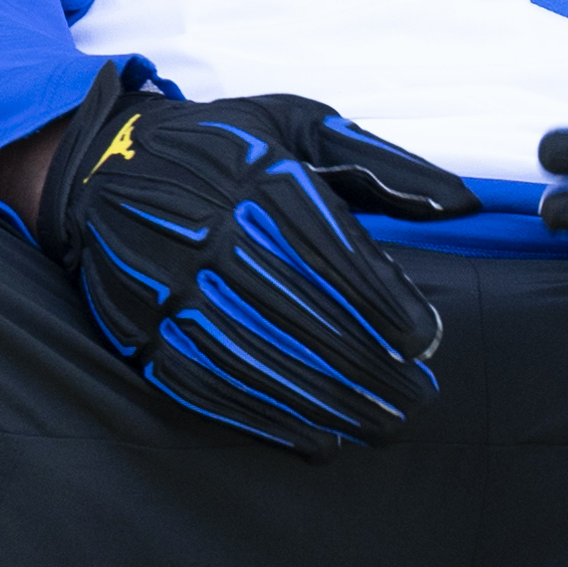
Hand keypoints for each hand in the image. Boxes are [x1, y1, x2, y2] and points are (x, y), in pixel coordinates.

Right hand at [25, 62, 478, 453]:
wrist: (102, 165)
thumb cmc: (226, 148)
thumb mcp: (303, 127)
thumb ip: (385, 165)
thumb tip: (464, 204)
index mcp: (259, 178)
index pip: (336, 255)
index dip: (386, 305)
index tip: (426, 339)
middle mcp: (211, 231)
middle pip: (304, 315)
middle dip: (371, 366)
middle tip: (418, 397)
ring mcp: (169, 285)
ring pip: (261, 360)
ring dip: (330, 403)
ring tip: (383, 426)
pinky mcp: (140, 328)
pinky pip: (208, 386)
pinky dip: (266, 420)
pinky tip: (317, 439)